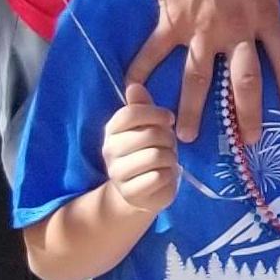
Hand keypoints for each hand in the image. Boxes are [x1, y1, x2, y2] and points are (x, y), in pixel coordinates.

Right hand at [100, 85, 179, 218]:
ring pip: (156, 155)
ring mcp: (117, 173)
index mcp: (112, 130)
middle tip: (168, 145)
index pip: (130, 113)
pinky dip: (169, 175)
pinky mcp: (131, 192)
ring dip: (170, 157)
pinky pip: (159, 176)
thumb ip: (142, 107)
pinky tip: (164, 176)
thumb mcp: (146, 128)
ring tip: (166, 161)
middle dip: (167, 139)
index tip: (169, 120)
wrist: (140, 192)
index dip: (156, 114)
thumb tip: (134, 86)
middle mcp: (109, 150)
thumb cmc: (147, 152)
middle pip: (148, 134)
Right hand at [130, 0, 279, 145]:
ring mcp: (201, 29)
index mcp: (265, 14)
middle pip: (244, 80)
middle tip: (249, 141)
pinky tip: (132, 94)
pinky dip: (141, 72)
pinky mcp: (172, 21)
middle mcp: (235, 29)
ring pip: (198, 78)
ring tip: (185, 137)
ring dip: (193, 109)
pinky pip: (154, 52)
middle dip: (246, 114)